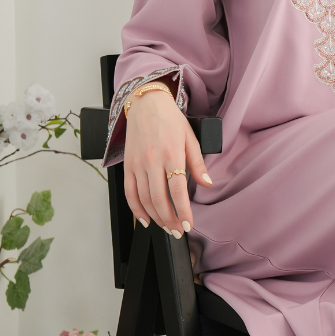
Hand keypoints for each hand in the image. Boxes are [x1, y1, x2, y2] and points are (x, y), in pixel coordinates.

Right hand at [122, 88, 212, 235]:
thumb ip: (198, 164)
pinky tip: (145, 220)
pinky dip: (136, 209)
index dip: (183, 211)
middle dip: (169, 220)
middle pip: (159, 199)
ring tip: (166, 227)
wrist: (146, 103)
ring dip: (155, 218)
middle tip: (177, 231)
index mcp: (171, 154)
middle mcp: (152, 161)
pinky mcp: (127, 165)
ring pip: (144, 199)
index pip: (177, 190)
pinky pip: (129, 192)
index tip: (188, 225)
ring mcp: (137, 164)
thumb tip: (208, 184)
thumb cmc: (170, 120)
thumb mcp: (190, 138)